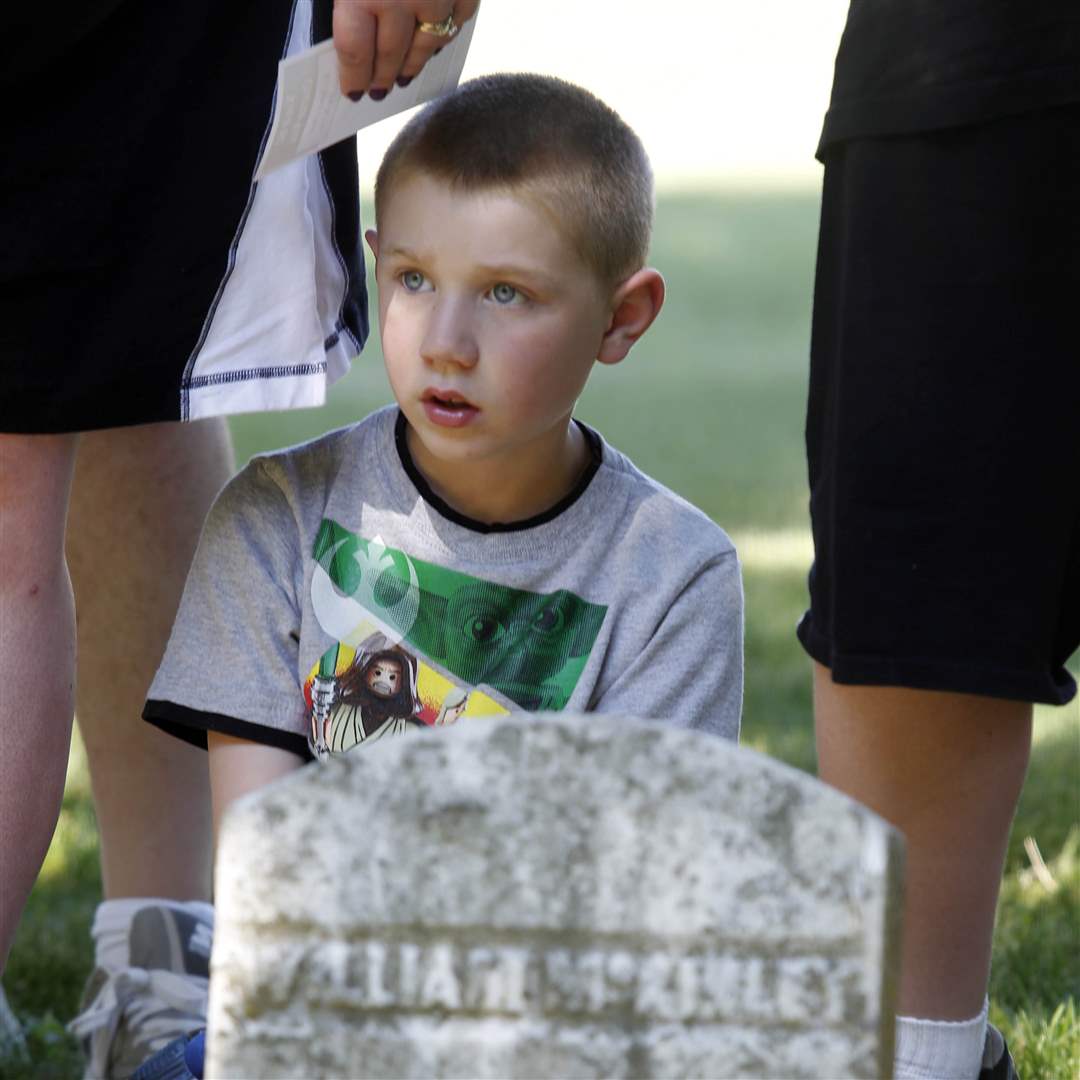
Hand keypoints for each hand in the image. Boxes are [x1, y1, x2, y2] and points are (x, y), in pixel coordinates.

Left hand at [332, 0, 480, 99]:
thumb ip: (348, 1)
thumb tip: (349, 36)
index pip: (355, 48)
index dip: (353, 76)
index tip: (352, 91)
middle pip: (392, 53)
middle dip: (383, 75)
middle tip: (378, 89)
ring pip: (429, 43)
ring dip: (415, 61)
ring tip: (404, 72)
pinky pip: (460, 18)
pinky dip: (446, 32)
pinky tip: (433, 39)